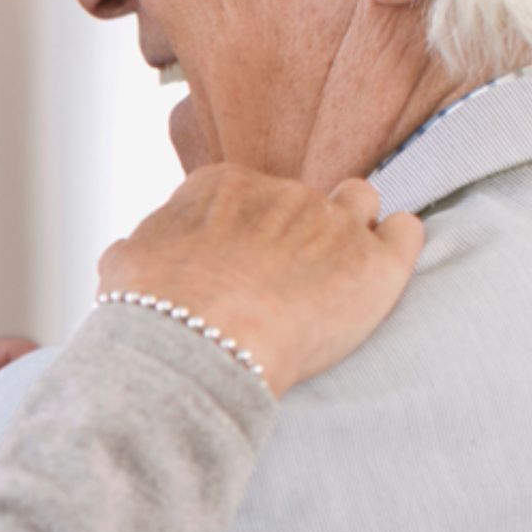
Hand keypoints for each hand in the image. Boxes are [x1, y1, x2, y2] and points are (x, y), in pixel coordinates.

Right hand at [96, 169, 425, 396]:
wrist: (197, 345)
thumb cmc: (156, 311)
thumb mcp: (124, 269)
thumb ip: (139, 251)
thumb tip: (127, 258)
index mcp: (224, 186)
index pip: (249, 193)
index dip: (249, 228)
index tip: (243, 262)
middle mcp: (284, 192)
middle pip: (304, 200)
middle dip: (298, 234)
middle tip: (286, 280)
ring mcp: (334, 223)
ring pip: (361, 202)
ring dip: (354, 227)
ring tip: (339, 269)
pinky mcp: (376, 263)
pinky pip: (407, 231)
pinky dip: (398, 245)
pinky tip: (380, 270)